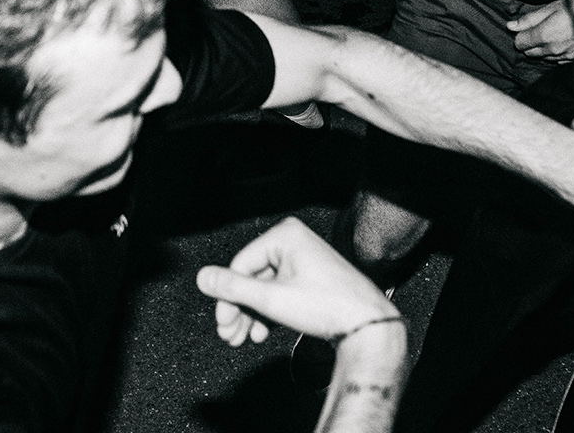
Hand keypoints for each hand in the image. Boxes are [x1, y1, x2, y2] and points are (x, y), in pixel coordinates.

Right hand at [196, 216, 403, 345]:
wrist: (370, 325)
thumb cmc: (328, 306)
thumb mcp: (273, 299)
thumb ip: (234, 289)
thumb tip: (203, 278)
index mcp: (284, 236)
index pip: (240, 265)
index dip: (228, 297)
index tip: (222, 323)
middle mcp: (294, 242)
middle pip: (252, 277)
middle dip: (239, 310)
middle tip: (229, 335)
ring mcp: (304, 260)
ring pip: (265, 288)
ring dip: (252, 315)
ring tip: (243, 339)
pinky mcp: (311, 279)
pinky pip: (280, 292)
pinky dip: (269, 313)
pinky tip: (262, 333)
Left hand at [506, 0, 573, 62]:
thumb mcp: (550, 8)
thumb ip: (529, 19)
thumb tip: (510, 26)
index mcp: (544, 35)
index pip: (520, 43)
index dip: (520, 35)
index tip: (526, 29)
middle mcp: (553, 50)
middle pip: (530, 53)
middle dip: (530, 43)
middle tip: (538, 30)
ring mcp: (564, 56)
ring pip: (543, 58)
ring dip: (542, 49)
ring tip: (551, 35)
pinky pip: (557, 61)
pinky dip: (554, 54)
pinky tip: (560, 43)